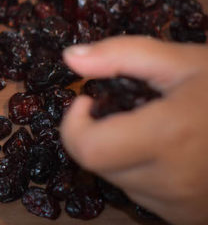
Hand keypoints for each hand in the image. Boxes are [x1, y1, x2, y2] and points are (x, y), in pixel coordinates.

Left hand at [60, 36, 207, 224]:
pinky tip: (174, 151)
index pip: (87, 149)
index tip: (89, 98)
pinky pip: (146, 196)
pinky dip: (145, 173)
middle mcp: (174, 181)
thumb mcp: (183, 60)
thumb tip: (70, 59)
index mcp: (168, 137)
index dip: (74, 123)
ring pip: (121, 181)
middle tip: (128, 107)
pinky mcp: (192, 218)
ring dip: (122, 154)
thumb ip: (121, 55)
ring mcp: (185, 206)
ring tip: (159, 126)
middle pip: (100, 165)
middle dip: (99, 132)